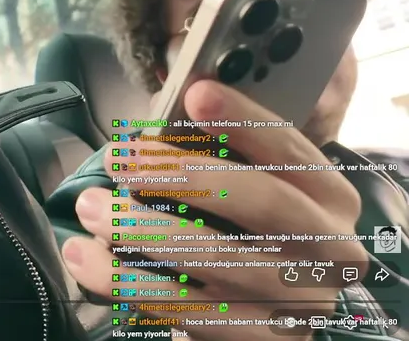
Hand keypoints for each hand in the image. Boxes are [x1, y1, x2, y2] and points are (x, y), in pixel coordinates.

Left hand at [61, 80, 365, 339]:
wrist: (262, 316)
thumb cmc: (244, 234)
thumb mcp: (251, 191)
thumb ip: (217, 157)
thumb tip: (152, 126)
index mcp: (327, 197)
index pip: (291, 150)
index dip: (245, 119)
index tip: (196, 94)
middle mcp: (326, 249)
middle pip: (260, 202)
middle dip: (183, 174)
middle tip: (121, 157)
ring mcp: (295, 300)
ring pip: (215, 258)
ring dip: (141, 228)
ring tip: (91, 206)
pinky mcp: (256, 338)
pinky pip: (182, 308)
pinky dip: (124, 280)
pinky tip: (84, 255)